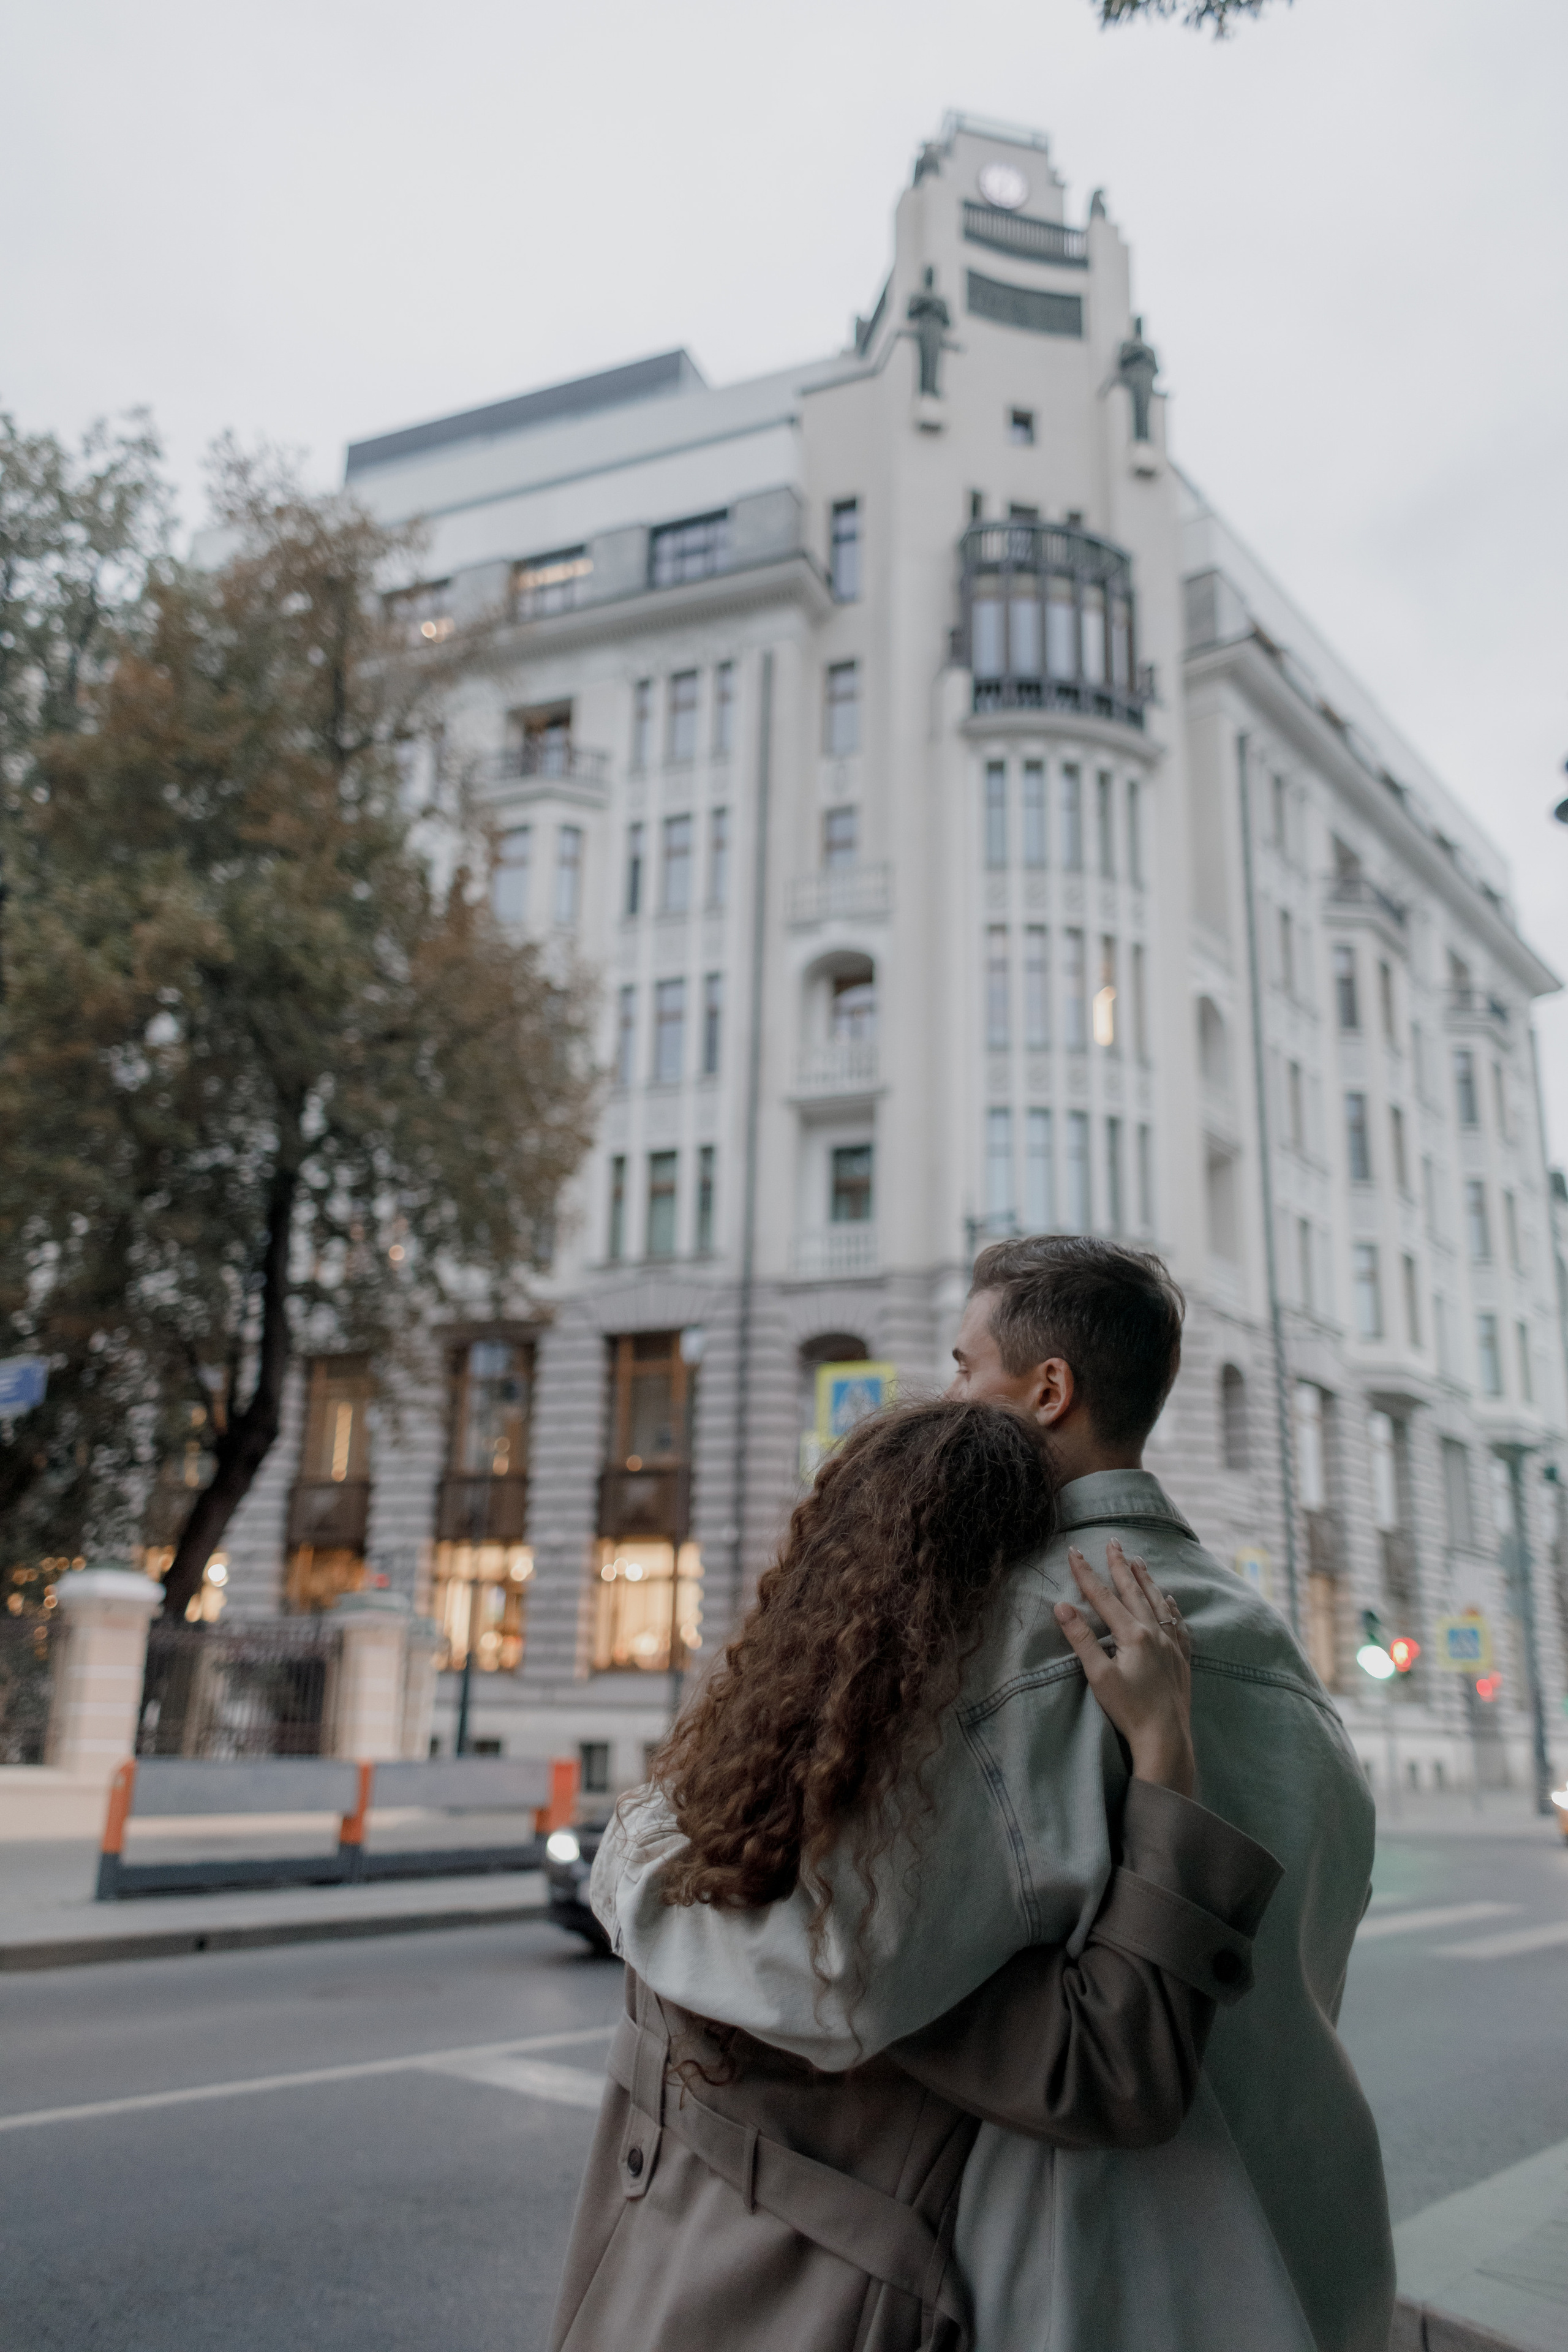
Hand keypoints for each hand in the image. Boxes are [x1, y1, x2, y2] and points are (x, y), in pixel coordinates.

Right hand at [1054, 1539, 1194, 1797]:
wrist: (1167, 1738)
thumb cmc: (1129, 1710)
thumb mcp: (1098, 1676)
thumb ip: (1081, 1639)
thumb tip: (1062, 1606)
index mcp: (1133, 1635)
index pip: (1104, 1597)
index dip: (1086, 1574)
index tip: (1074, 1551)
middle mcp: (1155, 1633)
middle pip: (1133, 1592)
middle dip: (1120, 1566)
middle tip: (1113, 1543)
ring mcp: (1172, 1645)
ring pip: (1158, 1602)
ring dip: (1145, 1580)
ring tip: (1138, 1561)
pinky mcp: (1182, 1659)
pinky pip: (1177, 1623)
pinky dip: (1171, 1606)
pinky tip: (1169, 1599)